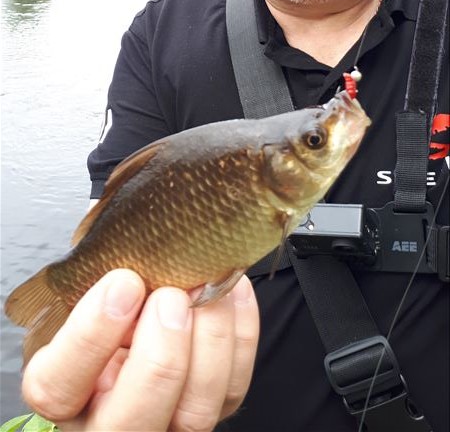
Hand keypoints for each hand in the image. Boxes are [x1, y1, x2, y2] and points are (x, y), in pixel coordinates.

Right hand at [21, 269, 259, 431]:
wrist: (153, 294)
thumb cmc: (117, 287)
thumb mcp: (93, 275)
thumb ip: (97, 261)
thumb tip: (108, 222)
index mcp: (65, 384)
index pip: (58, 384)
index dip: (89, 335)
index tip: (122, 281)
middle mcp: (109, 415)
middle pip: (130, 420)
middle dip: (159, 355)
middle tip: (171, 295)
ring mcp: (166, 419)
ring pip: (193, 415)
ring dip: (208, 342)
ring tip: (207, 289)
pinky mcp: (212, 407)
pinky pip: (234, 389)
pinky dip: (241, 334)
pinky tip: (233, 289)